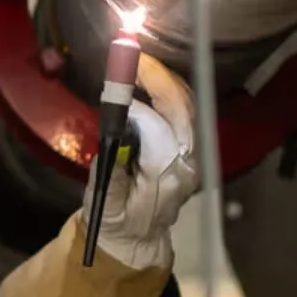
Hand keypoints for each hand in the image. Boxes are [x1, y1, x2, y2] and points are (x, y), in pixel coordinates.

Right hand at [91, 55, 200, 271]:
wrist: (135, 239)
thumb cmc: (114, 221)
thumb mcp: (103, 202)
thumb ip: (109, 168)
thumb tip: (115, 132)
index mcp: (165, 180)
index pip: (156, 132)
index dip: (136, 108)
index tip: (114, 90)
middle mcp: (186, 166)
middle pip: (181, 111)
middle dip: (158, 79)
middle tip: (134, 56)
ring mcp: (194, 157)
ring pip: (187, 108)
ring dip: (166, 80)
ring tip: (141, 62)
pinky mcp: (191, 150)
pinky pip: (186, 113)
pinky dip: (171, 91)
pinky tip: (153, 79)